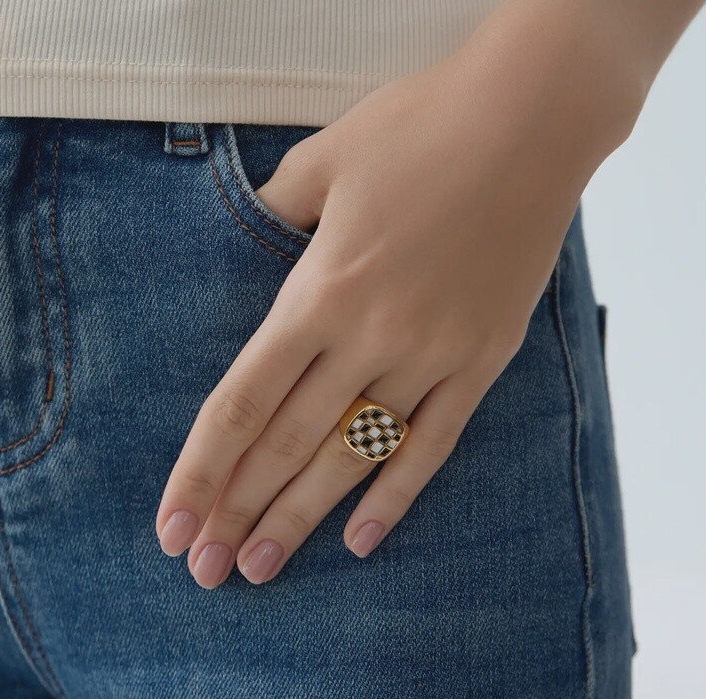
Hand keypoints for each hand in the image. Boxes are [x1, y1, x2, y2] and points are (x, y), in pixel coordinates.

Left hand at [155, 0, 641, 587]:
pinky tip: (360, 542)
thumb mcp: (324, 159)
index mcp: (319, 291)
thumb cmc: (421, 127)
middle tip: (205, 572)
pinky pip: (433, 443)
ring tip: (260, 569)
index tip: (172, 527)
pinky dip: (396, 495)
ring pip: (353, 456)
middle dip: (238, 512)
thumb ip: (273, 211)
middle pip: (288, 445)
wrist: (533, 119)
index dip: (201, 471)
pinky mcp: (482, 360)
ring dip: (302, 518)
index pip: (242, 404)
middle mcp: (370, 336)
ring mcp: (432, 355)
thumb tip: (248, 238)